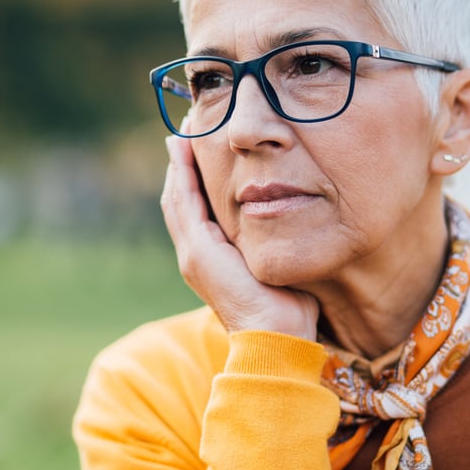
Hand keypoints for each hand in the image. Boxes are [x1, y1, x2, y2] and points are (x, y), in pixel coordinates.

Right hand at [160, 131, 319, 340]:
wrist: (276, 339)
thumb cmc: (286, 310)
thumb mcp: (276, 266)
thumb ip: (273, 244)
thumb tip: (292, 224)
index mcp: (210, 258)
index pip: (195, 208)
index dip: (194, 177)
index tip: (199, 146)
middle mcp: (194, 255)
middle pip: (179, 198)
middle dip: (181, 163)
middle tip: (186, 129)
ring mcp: (192, 253)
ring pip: (177, 196)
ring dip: (178, 162)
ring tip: (183, 132)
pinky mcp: (198, 251)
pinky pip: (184, 202)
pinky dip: (182, 174)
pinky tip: (183, 149)